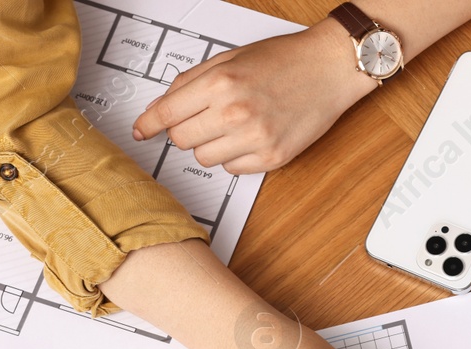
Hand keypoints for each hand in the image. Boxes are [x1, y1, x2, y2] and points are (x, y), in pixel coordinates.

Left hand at [132, 19, 370, 173]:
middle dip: (185, 130)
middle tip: (201, 118)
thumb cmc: (284, 60)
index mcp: (220, 83)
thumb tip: (162, 106)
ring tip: (230, 126)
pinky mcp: (271, 158)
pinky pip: (232, 169)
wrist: (329, 69)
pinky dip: (234, 156)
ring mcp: (254, 139)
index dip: (148, 124)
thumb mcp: (230, 58)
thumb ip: (192, 81)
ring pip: (204, 159)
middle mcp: (235, 112)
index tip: (141, 131)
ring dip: (209, 145)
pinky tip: (249, 137)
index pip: (167, 113)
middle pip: (182, 140)